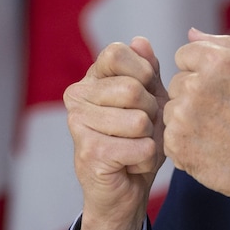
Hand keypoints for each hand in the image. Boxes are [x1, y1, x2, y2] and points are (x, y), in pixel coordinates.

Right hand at [63, 37, 167, 229]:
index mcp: (92, 77)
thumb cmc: (140, 139)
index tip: (146, 93)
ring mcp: (77, 124)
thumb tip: (140, 41)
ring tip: (136, 145)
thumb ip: (147, 70)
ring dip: (150, 137)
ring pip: (139, 119)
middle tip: (142, 128)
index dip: (143, 73)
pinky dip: (147, 158)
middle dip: (152, 112)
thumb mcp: (152, 98)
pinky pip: (141, 146)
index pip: (117, 52)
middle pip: (132, 88)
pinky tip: (131, 163)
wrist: (127, 189)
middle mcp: (76, 95)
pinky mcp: (88, 152)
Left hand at [164, 28, 229, 229]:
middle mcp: (197, 84)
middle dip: (192, 97)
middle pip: (176, 83)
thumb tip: (191, 33)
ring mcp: (184, 115)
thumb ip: (221, 45)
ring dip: (186, 121)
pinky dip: (185, 144)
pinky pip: (169, 137)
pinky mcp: (176, 143)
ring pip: (170, 110)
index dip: (200, 73)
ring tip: (217, 132)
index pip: (183, 55)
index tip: (219, 90)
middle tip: (222, 115)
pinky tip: (209, 148)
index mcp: (217, 61)